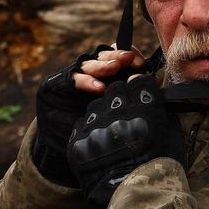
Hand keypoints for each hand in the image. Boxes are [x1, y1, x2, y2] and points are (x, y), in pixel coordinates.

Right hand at [33, 45, 144, 183]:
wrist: (66, 152)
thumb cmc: (97, 132)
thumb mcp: (118, 113)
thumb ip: (132, 97)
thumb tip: (153, 84)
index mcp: (107, 78)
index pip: (117, 58)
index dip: (128, 56)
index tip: (139, 62)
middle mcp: (90, 75)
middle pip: (103, 56)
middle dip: (117, 56)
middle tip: (128, 59)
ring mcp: (73, 79)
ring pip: (88, 63)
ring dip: (102, 65)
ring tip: (114, 69)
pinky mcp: (55, 86)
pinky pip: (70, 78)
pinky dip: (85, 81)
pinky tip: (98, 88)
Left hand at [67, 74, 184, 207]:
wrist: (139, 204)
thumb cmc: (162, 170)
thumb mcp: (173, 136)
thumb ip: (162, 113)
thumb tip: (155, 100)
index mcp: (144, 110)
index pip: (138, 82)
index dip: (140, 88)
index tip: (141, 95)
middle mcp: (118, 115)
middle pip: (114, 91)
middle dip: (121, 99)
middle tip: (127, 115)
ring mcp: (95, 129)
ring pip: (96, 107)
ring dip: (105, 115)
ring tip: (113, 133)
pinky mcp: (79, 145)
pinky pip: (82, 127)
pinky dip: (91, 133)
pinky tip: (102, 145)